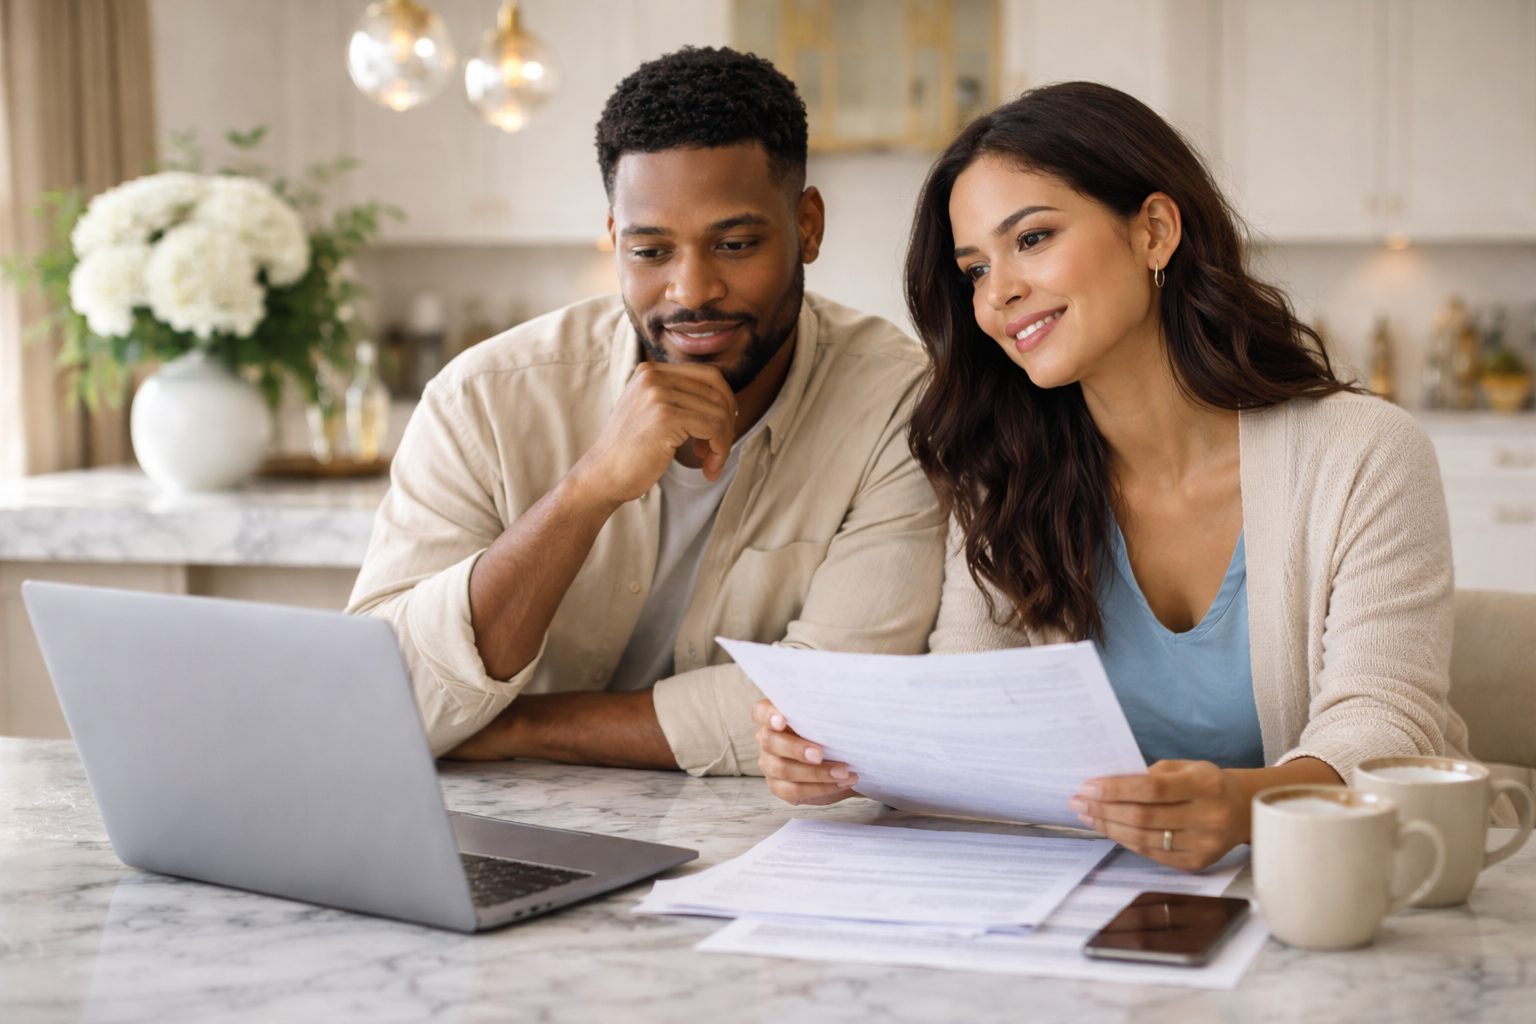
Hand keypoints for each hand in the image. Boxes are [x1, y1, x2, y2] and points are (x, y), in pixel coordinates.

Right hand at [571, 361, 737, 504]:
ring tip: (711, 464)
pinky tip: (708, 468)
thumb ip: (679, 400)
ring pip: (719, 413)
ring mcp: (659, 394)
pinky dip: (720, 451)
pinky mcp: (666, 416)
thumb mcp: (652, 412)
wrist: (603, 476)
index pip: (708, 375)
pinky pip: (714, 429)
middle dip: (727, 425)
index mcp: (650, 371)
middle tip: (718, 452)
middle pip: (717, 392)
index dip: (725, 402)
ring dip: (723, 443)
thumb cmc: (631, 452)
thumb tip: (727, 404)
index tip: (723, 428)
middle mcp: (654, 376)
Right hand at [752, 699, 859, 805]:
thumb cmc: (829, 737)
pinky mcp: (778, 787)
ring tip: (842, 772)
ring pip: (784, 770)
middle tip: (819, 754)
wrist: (838, 763)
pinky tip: (839, 783)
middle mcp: (767, 740)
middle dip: (796, 749)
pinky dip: (820, 788)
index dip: (768, 715)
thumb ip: (823, 718)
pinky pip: (794, 790)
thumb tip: (839, 716)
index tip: (782, 720)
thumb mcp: (827, 724)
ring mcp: (770, 765)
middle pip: (771, 742)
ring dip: (817, 772)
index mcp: (774, 718)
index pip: (760, 712)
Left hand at [1068, 760, 1246, 870]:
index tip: (1088, 786)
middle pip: (1143, 817)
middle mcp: (1208, 817)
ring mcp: (1203, 844)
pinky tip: (1109, 828)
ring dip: (1109, 826)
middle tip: (1078, 801)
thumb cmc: (1205, 783)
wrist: (1241, 811)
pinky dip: (1125, 840)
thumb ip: (1150, 774)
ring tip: (1087, 814)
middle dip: (1104, 808)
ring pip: (1143, 838)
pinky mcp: (1196, 863)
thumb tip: (1106, 784)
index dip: (1116, 789)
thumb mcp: (1185, 767)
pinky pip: (1151, 853)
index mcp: (1206, 785)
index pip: (1152, 789)